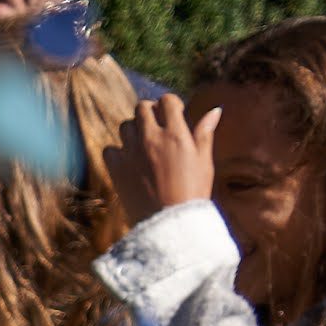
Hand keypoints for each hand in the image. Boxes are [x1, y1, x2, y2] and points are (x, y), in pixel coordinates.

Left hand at [106, 93, 219, 225]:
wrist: (170, 225)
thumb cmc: (193, 193)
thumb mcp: (204, 162)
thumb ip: (204, 133)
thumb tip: (215, 110)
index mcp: (175, 134)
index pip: (167, 101)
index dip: (170, 104)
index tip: (173, 114)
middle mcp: (151, 138)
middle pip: (142, 107)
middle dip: (150, 112)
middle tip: (156, 126)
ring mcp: (131, 153)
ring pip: (125, 126)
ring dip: (134, 129)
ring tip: (143, 144)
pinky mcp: (117, 169)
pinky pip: (109, 149)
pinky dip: (117, 152)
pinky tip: (128, 161)